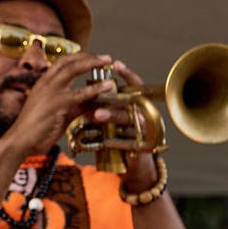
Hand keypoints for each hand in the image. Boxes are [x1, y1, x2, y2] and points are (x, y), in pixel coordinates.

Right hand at [7, 51, 115, 155]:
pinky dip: (96, 88)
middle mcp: (45, 84)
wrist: (20, 141)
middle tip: (105, 58)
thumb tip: (91, 103)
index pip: (61, 63)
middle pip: (68, 62)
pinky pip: (80, 93)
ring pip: (73, 70)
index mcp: (43, 84)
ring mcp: (50, 92)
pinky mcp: (56, 104)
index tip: (93, 57)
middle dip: (87, 56)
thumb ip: (74, 105)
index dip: (78, 58)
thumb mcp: (57, 112)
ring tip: (107, 62)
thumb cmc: (36, 130)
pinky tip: (108, 86)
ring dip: (91, 63)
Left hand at [87, 59, 164, 193]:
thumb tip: (81, 94)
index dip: (128, 74)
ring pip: (130, 119)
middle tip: (98, 89)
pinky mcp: (144, 148)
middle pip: (132, 100)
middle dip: (115, 96)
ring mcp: (146, 130)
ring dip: (113, 115)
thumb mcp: (106, 119)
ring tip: (96, 115)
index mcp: (137, 105)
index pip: (135, 84)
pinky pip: (130, 143)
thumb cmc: (116, 137)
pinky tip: (105, 141)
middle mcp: (145, 114)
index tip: (115, 63)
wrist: (129, 165)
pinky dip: (116, 142)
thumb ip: (98, 107)